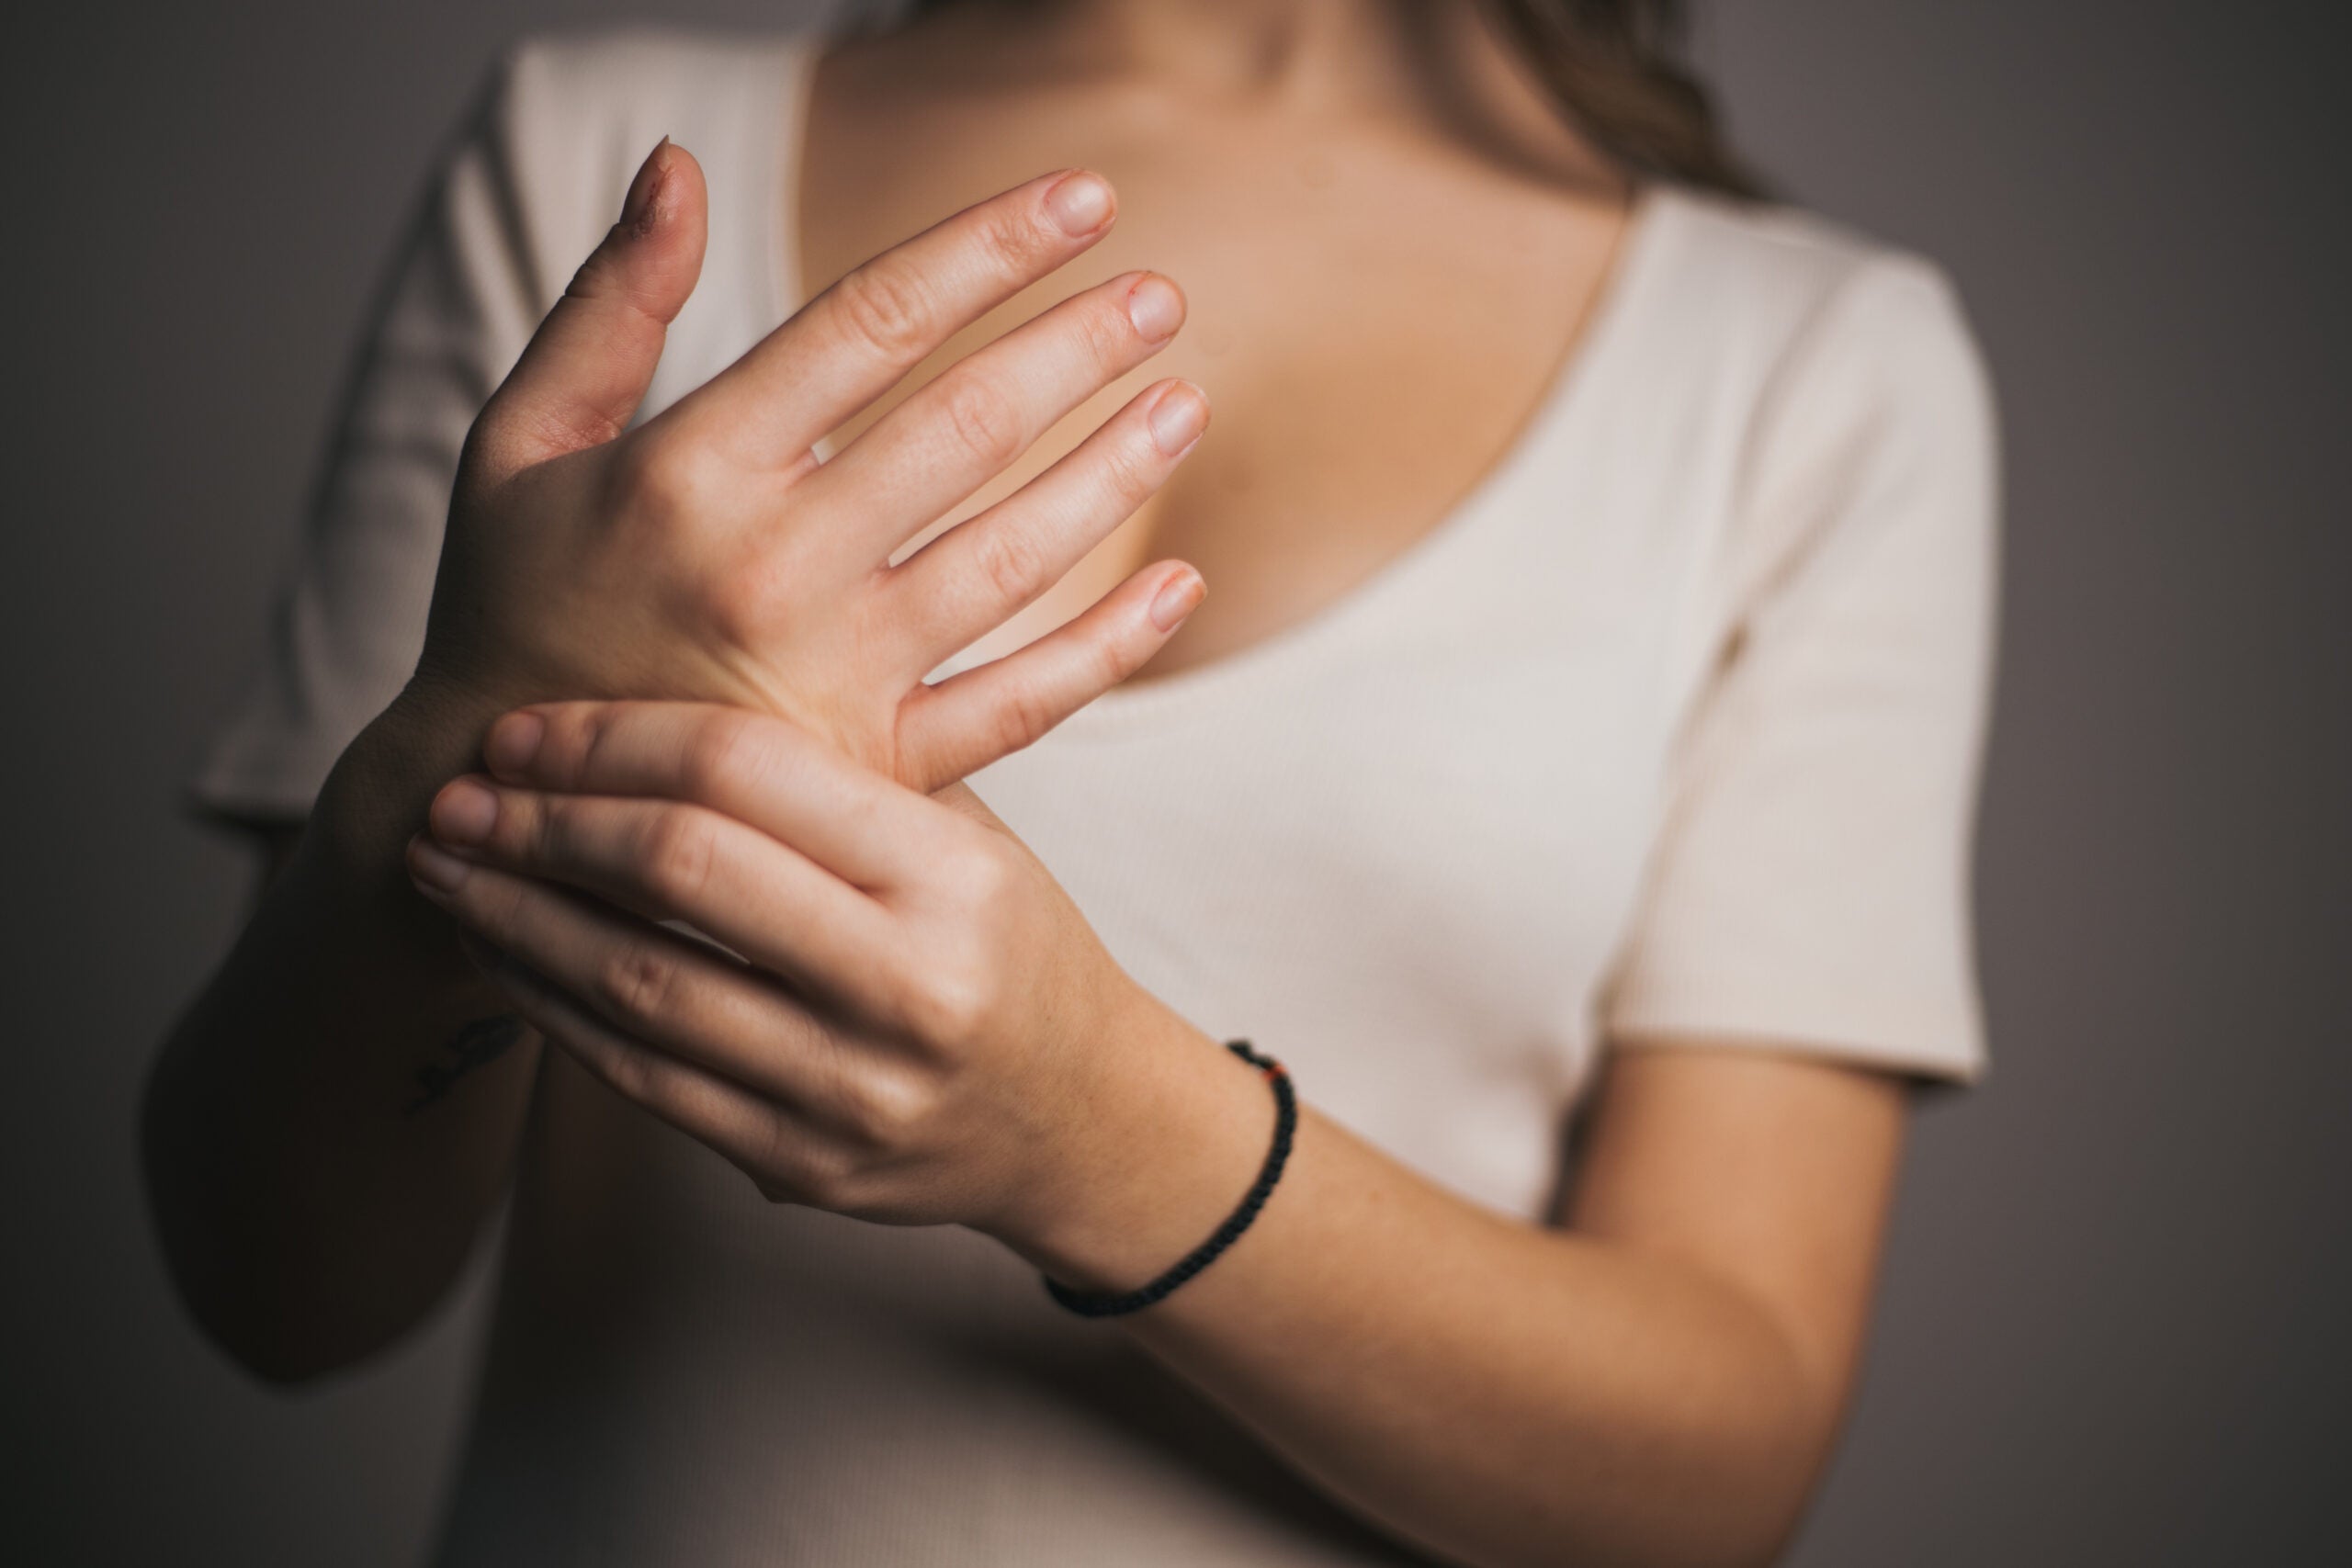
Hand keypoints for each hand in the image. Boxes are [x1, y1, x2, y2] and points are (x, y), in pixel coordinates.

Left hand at [398, 699, 1159, 1241]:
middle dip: (544, 824)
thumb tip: (632, 689)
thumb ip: (835, 774)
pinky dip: (555, 1009)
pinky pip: (643, 1080)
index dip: (611, 738)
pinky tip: (505, 957)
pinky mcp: (802, 1166)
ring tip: (445, 870)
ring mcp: (853, 1090)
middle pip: (679, 872)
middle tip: (456, 794)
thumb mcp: (964, 836)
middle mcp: (909, 986)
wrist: (1081, 1119)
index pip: (746, 769)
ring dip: (518, 919)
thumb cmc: (1006, 943)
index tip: (524, 727)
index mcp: (952, 876)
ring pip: (639, 987)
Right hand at [400, 137, 1210, 794]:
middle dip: (1076, 347)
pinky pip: (1015, 706)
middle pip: (961, 429)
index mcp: (686, 470)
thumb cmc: (515, 604)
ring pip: (1009, 559)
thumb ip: (606, 306)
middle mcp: (768, 568)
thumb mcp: (515, 443)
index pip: (868, 322)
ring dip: (1111, 475)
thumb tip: (676, 164)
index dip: (988, 247)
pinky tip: (1179, 586)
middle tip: (1160, 296)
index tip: (1083, 197)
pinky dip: (1106, 650)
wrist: (503, 811)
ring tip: (1185, 405)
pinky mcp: (870, 770)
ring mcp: (830, 678)